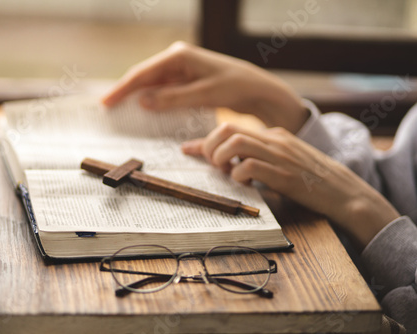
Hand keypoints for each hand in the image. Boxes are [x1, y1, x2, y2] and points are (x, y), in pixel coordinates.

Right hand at [102, 41, 308, 132]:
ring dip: (138, 99)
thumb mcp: (204, 95)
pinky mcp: (185, 81)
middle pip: (144, 78)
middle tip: (107, 109)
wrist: (256, 90)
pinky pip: (164, 92)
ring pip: (152, 86)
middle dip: (126, 93)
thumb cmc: (235, 87)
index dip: (123, 88)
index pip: (143, 73)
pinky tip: (143, 113)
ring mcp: (180, 70)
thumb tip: (142, 101)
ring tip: (119, 112)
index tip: (106, 102)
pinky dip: (153, 103)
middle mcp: (176, 59)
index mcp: (179, 56)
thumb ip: (172, 98)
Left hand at [182, 123, 399, 248]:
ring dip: (221, 158)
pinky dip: (239, 174)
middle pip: (228, 129)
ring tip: (227, 172)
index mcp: (273, 135)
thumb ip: (259, 158)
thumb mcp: (283, 162)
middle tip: (214, 165)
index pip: (231, 128)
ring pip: (235, 142)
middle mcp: (274, 140)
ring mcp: (279, 155)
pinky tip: (244, 182)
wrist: (344, 192)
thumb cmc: (310, 180)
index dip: (205, 140)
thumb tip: (229, 165)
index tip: (187, 150)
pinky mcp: (284, 174)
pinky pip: (250, 165)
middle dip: (211, 146)